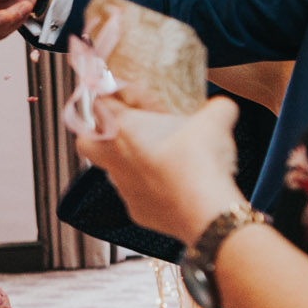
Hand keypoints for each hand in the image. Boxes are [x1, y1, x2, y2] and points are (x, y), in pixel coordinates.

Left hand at [74, 98, 247, 244]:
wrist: (204, 211)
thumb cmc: (199, 163)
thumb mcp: (216, 120)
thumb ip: (217, 107)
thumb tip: (221, 106)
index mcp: (124, 129)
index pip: (100, 103)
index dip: (112, 96)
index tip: (127, 96)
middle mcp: (115, 159)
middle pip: (86, 141)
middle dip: (96, 133)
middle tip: (120, 129)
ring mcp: (123, 187)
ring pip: (112, 171)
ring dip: (128, 162)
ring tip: (157, 157)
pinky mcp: (136, 211)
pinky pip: (135, 196)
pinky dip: (148, 189)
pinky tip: (169, 185)